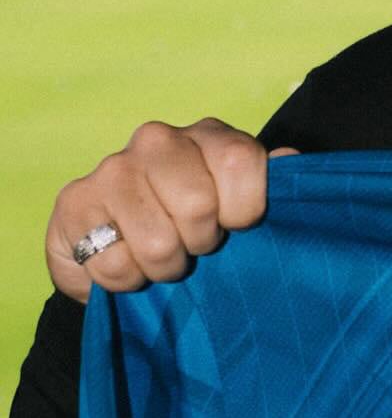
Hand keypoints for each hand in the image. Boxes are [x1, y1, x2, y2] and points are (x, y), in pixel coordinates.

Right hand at [47, 119, 298, 306]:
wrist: (123, 255)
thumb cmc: (197, 231)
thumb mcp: (245, 209)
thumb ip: (274, 186)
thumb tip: (292, 160)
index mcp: (209, 137)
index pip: (240, 161)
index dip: (244, 211)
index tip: (235, 226)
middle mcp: (158, 141)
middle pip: (197, 205)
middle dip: (200, 244)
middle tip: (192, 247)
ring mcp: (112, 169)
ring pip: (157, 243)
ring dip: (163, 268)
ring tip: (159, 258)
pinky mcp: (73, 202)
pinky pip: (114, 263)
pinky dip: (125, 279)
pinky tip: (125, 261)